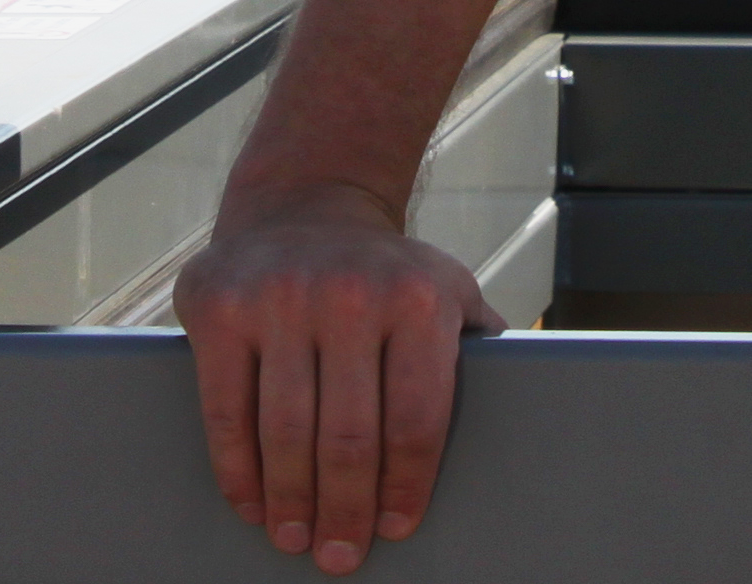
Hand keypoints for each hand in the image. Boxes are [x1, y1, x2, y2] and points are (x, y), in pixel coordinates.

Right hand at [175, 182, 504, 574]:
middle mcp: (348, 293)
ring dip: (291, 502)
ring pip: (285, 432)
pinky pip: (226, 411)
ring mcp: (278, 298)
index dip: (405, 487)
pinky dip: (238, 470)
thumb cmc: (384, 273)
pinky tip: (253, 501)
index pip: (417, 419)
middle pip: (348, 437)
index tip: (395, 528)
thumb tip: (532, 403)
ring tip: (295, 539)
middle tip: (341, 557)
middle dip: (345, 511)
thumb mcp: (446, 288)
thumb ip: (478, 343)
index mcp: (418, 297)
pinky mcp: (219, 308)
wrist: (303, 203)